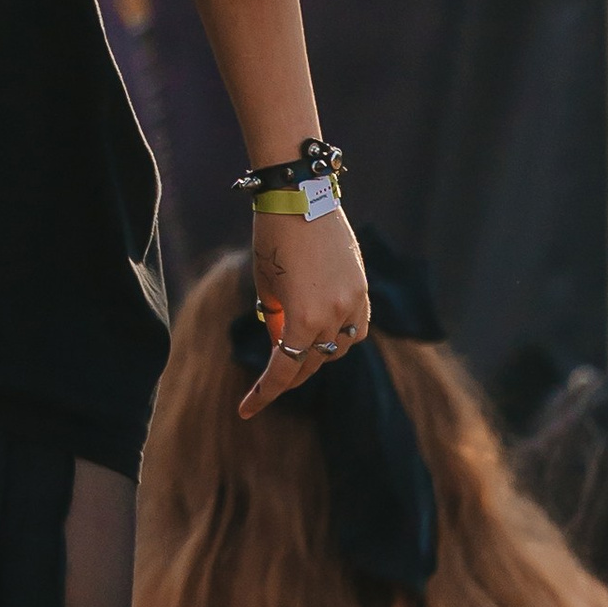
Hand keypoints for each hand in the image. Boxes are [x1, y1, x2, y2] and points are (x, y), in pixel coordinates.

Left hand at [238, 203, 368, 415]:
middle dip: (290, 373)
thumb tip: (283, 345)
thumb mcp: (266, 287)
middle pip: (313, 362)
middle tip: (269, 380)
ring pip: (339, 348)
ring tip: (295, 349)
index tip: (245, 410)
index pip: (284, 371)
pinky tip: (325, 333)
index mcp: (302, 319)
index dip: (264, 394)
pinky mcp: (362, 288)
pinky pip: (356, 327)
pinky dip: (341, 335)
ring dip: (318, 353)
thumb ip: (276, 321)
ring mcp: (353, 303)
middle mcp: (333, 317)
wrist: (300, 196)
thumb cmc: (271, 239)